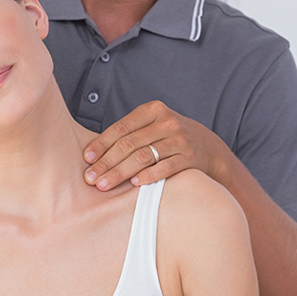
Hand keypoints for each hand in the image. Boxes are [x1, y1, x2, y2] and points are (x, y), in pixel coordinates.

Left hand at [82, 100, 229, 190]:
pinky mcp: (190, 157)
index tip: (87, 158)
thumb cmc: (169, 137)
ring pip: (144, 157)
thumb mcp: (152, 126)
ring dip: (121, 172)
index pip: (121, 128)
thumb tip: (93, 154)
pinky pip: (166, 167)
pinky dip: (149, 176)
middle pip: (129, 144)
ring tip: (104, 185)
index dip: (101, 144)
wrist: (209, 147)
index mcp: (152, 110)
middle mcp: (166, 122)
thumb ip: (129, 134)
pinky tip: (134, 184)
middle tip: (90, 178)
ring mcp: (179, 139)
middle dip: (107, 162)